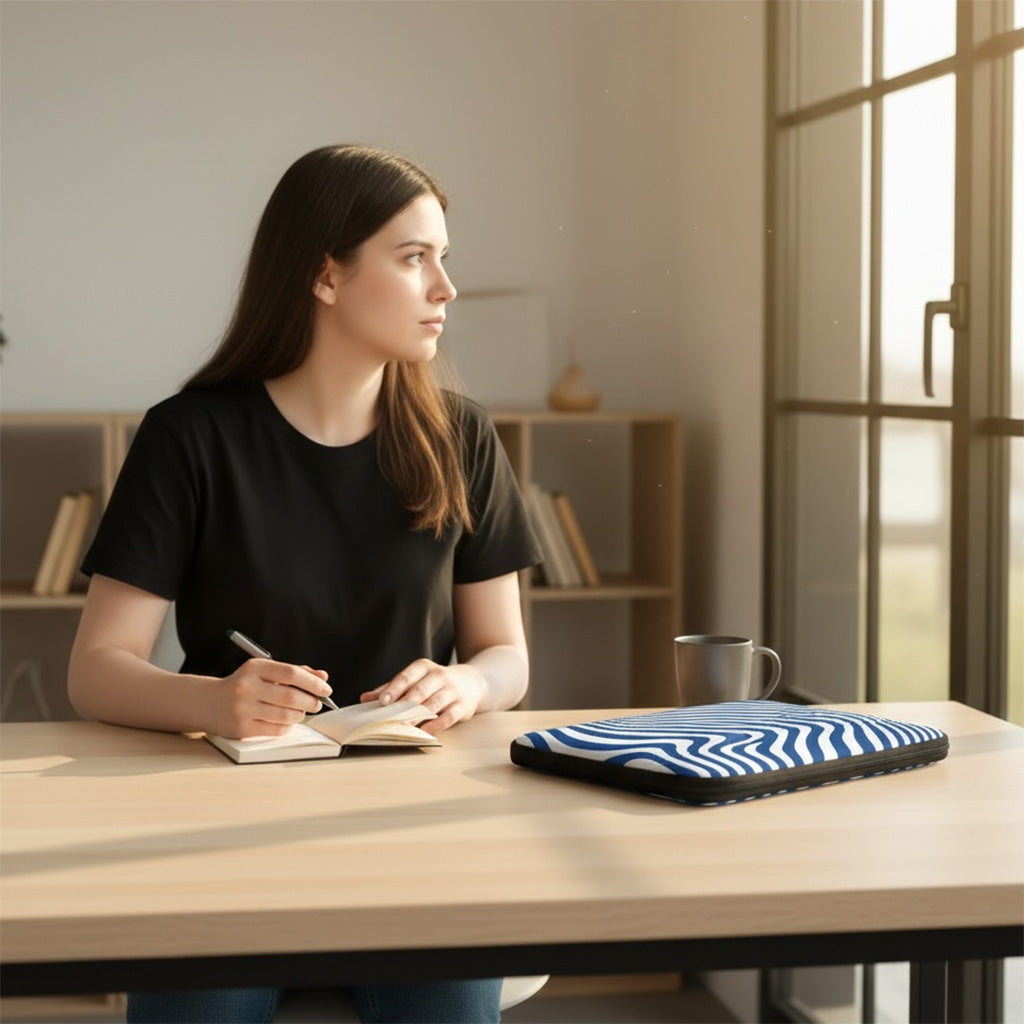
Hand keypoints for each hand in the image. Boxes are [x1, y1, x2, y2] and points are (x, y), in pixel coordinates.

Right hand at [215, 659, 332, 738]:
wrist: (207, 702)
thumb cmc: (243, 685)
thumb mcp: (265, 672)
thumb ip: (294, 672)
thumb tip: (323, 677)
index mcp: (254, 668)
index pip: (291, 673)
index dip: (313, 682)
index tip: (326, 688)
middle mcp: (247, 687)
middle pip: (290, 696)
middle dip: (310, 701)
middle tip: (317, 704)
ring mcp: (242, 709)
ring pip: (285, 715)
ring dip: (300, 715)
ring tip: (301, 712)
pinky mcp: (241, 728)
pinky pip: (275, 729)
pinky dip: (287, 726)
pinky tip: (287, 721)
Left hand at [360, 659, 485, 735]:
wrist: (472, 682)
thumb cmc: (436, 683)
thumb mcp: (415, 680)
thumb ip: (391, 689)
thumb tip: (365, 699)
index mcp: (424, 667)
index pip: (406, 677)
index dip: (394, 689)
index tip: (382, 702)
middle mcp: (439, 676)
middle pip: (419, 691)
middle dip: (404, 705)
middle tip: (390, 718)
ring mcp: (452, 690)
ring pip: (433, 704)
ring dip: (417, 716)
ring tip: (404, 726)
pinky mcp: (462, 705)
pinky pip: (449, 716)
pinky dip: (437, 724)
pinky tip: (426, 731)